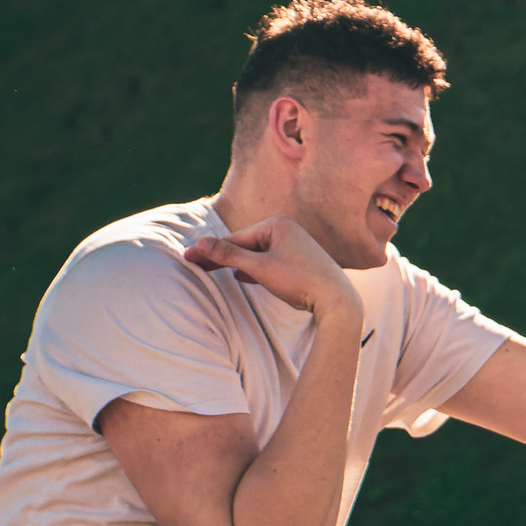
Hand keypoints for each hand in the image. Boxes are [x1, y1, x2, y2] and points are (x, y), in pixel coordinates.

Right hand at [184, 217, 359, 320]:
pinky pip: (269, 264)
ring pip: (257, 256)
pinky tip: (241, 276)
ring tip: (210, 270)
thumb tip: (201, 243)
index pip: (236, 239)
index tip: (188, 257)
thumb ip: (230, 255)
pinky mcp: (300, 263)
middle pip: (245, 245)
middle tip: (193, 264)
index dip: (211, 250)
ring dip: (235, 264)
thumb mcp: (260, 267)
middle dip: (220, 257)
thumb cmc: (300, 281)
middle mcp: (288, 230)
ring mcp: (295, 246)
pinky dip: (254, 270)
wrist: (338, 301)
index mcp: (278, 224)